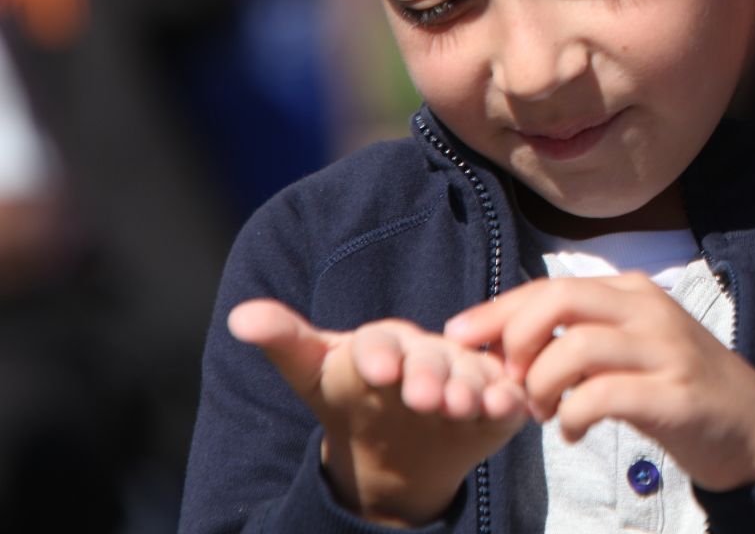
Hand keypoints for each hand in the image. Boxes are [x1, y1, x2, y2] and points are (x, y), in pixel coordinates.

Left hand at [229, 299, 527, 526]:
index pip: (381, 342)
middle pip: (432, 360)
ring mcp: (466, 375)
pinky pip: (505, 397)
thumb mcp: (314, 372)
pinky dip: (505, 401)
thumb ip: (284, 341)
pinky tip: (500, 407)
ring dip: (466, 390)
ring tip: (457, 407)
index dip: (379, 355)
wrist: (395, 449)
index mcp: (386, 340)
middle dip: (428, 376)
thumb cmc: (352, 397)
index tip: (375, 372)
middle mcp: (432, 352)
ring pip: (470, 378)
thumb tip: (238, 316)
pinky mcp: (495, 401)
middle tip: (422, 397)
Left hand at [446, 275, 754, 491]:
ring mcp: (666, 351)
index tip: (460, 335)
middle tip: (508, 382)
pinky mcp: (675, 396)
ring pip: (575, 347)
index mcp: (634, 293)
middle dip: (514, 339)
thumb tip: (506, 341)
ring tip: (542, 412)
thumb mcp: (631, 349)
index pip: (551, 286)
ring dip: (540, 386)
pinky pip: (603, 397)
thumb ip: (581, 337)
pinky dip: (572, 417)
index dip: (498, 309)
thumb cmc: (678, 389)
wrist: (753, 428)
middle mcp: (649, 311)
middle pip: (560, 299)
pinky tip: (572, 431)